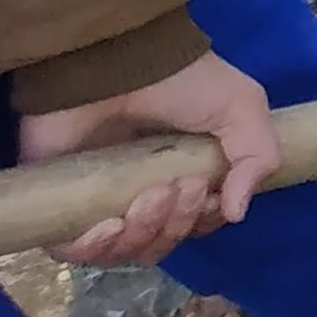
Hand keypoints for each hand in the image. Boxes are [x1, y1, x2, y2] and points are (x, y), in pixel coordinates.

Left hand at [16, 51, 280, 270]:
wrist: (118, 63)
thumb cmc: (182, 82)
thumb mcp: (242, 108)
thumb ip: (258, 158)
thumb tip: (235, 214)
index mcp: (180, 176)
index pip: (193, 225)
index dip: (202, 220)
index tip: (206, 189)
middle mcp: (139, 195)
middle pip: (159, 243)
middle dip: (176, 224)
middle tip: (178, 184)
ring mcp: (97, 201)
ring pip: (121, 252)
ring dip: (142, 235)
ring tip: (148, 196)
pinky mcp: (58, 203)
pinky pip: (73, 253)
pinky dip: (96, 250)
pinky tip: (111, 225)